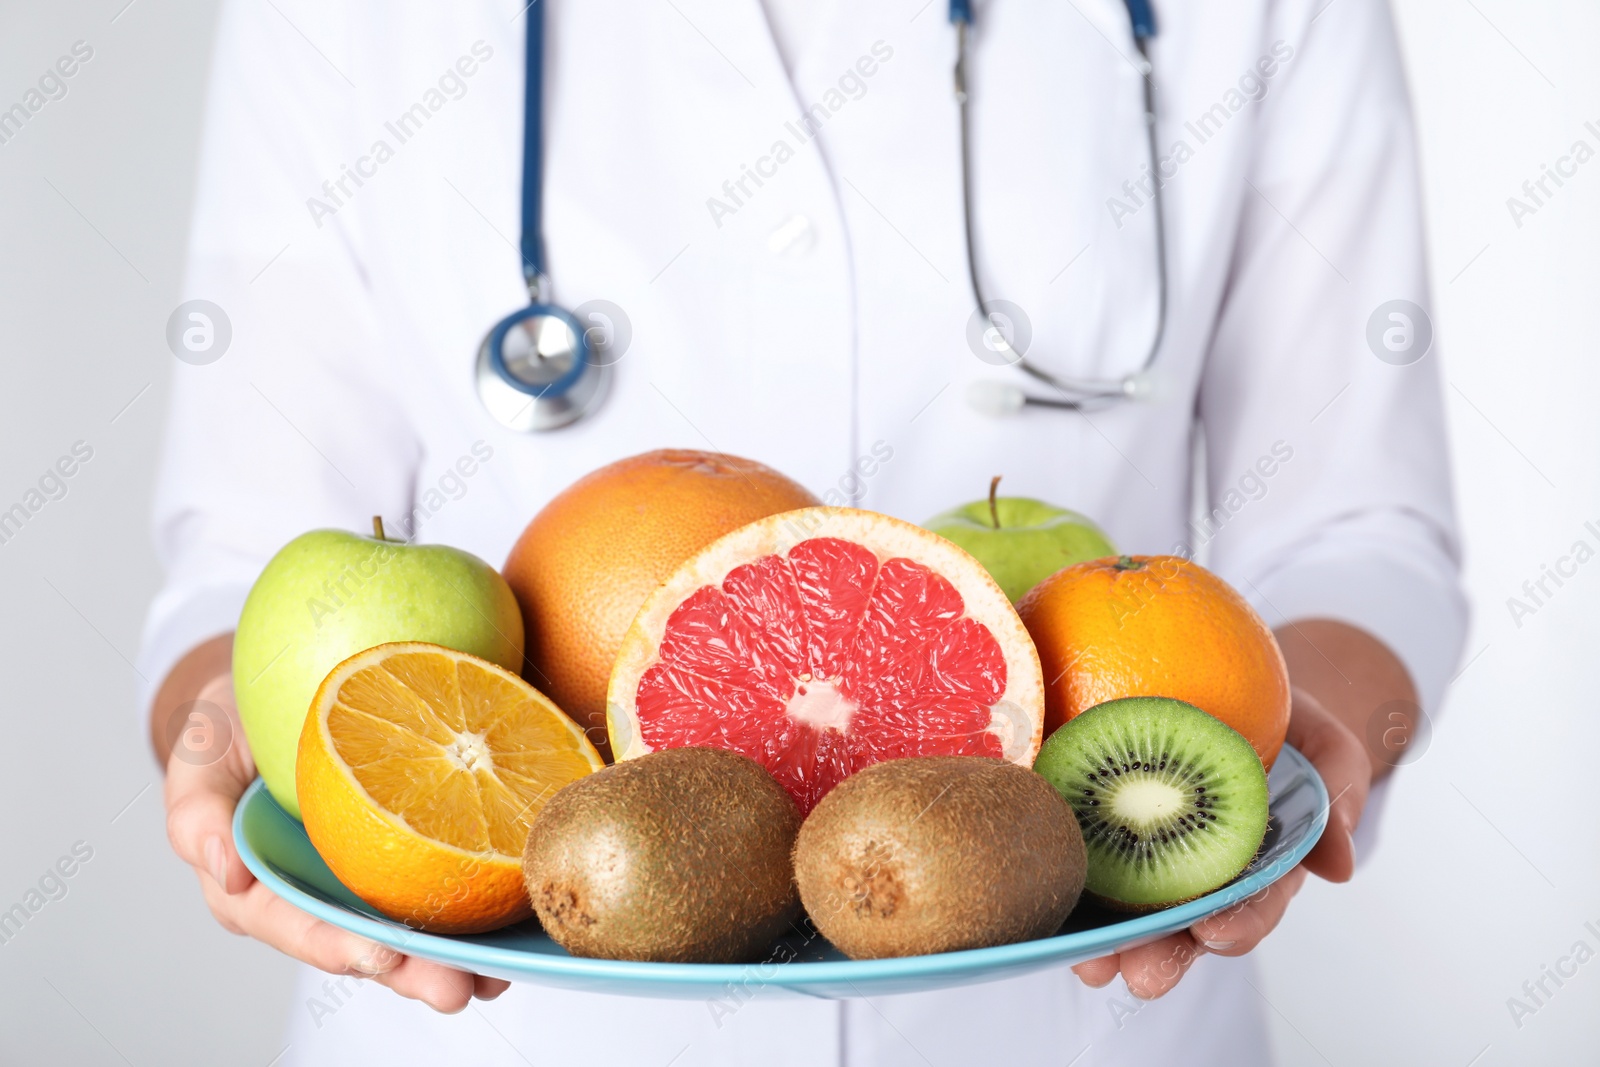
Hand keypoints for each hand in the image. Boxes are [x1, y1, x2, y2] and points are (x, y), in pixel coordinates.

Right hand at [163, 674, 509, 1012]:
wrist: (279, 683)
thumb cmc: (231, 726)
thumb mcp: (199, 753)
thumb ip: (196, 812)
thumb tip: (222, 871)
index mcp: (262, 887)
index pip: (299, 927)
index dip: (338, 947)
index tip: (379, 959)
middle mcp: (321, 892)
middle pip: (367, 944)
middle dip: (413, 972)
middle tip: (457, 988)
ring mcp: (368, 874)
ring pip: (415, 926)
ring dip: (459, 953)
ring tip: (498, 970)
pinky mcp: (413, 841)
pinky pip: (448, 874)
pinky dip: (486, 895)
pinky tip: (522, 906)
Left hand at [1070, 687, 1370, 998]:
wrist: (1222, 678)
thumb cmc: (1278, 714)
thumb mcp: (1321, 740)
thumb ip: (1338, 787)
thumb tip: (1340, 867)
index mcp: (1256, 857)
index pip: (1255, 900)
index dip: (1240, 922)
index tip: (1219, 934)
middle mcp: (1200, 866)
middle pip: (1185, 922)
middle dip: (1166, 954)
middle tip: (1146, 976)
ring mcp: (1146, 852)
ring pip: (1129, 909)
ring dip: (1110, 943)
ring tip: (1093, 966)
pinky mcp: (1096, 826)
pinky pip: (1080, 861)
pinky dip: (1065, 889)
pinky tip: (1046, 912)